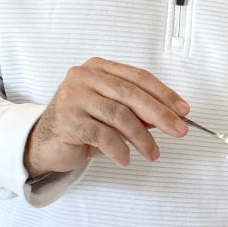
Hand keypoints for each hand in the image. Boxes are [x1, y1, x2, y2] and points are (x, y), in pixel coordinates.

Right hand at [24, 58, 189, 176]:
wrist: (45, 141)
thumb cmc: (83, 124)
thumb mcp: (112, 112)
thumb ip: (137, 110)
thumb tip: (171, 117)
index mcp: (99, 67)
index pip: (138, 77)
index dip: (164, 94)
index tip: (183, 110)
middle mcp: (84, 77)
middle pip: (131, 94)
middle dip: (160, 114)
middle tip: (179, 130)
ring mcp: (73, 97)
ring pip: (119, 115)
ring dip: (142, 138)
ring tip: (152, 153)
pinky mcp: (67, 120)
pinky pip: (103, 135)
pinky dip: (119, 149)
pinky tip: (125, 159)